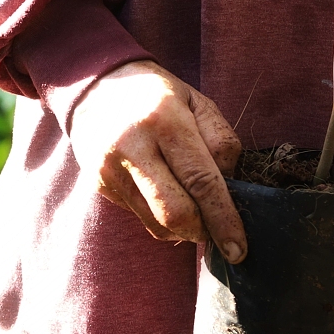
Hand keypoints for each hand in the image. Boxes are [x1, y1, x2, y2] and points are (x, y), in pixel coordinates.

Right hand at [70, 60, 245, 261]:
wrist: (94, 84)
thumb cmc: (157, 94)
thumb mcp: (198, 102)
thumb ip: (221, 142)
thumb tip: (230, 188)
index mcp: (165, 120)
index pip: (201, 181)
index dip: (224, 219)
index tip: (239, 248)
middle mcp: (133, 146)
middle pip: (176, 212)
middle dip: (203, 231)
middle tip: (218, 232)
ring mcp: (110, 168)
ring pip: (156, 223)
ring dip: (183, 229)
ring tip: (193, 211)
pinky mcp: (99, 183)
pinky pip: (139, 216)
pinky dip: (160, 217)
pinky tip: (164, 194)